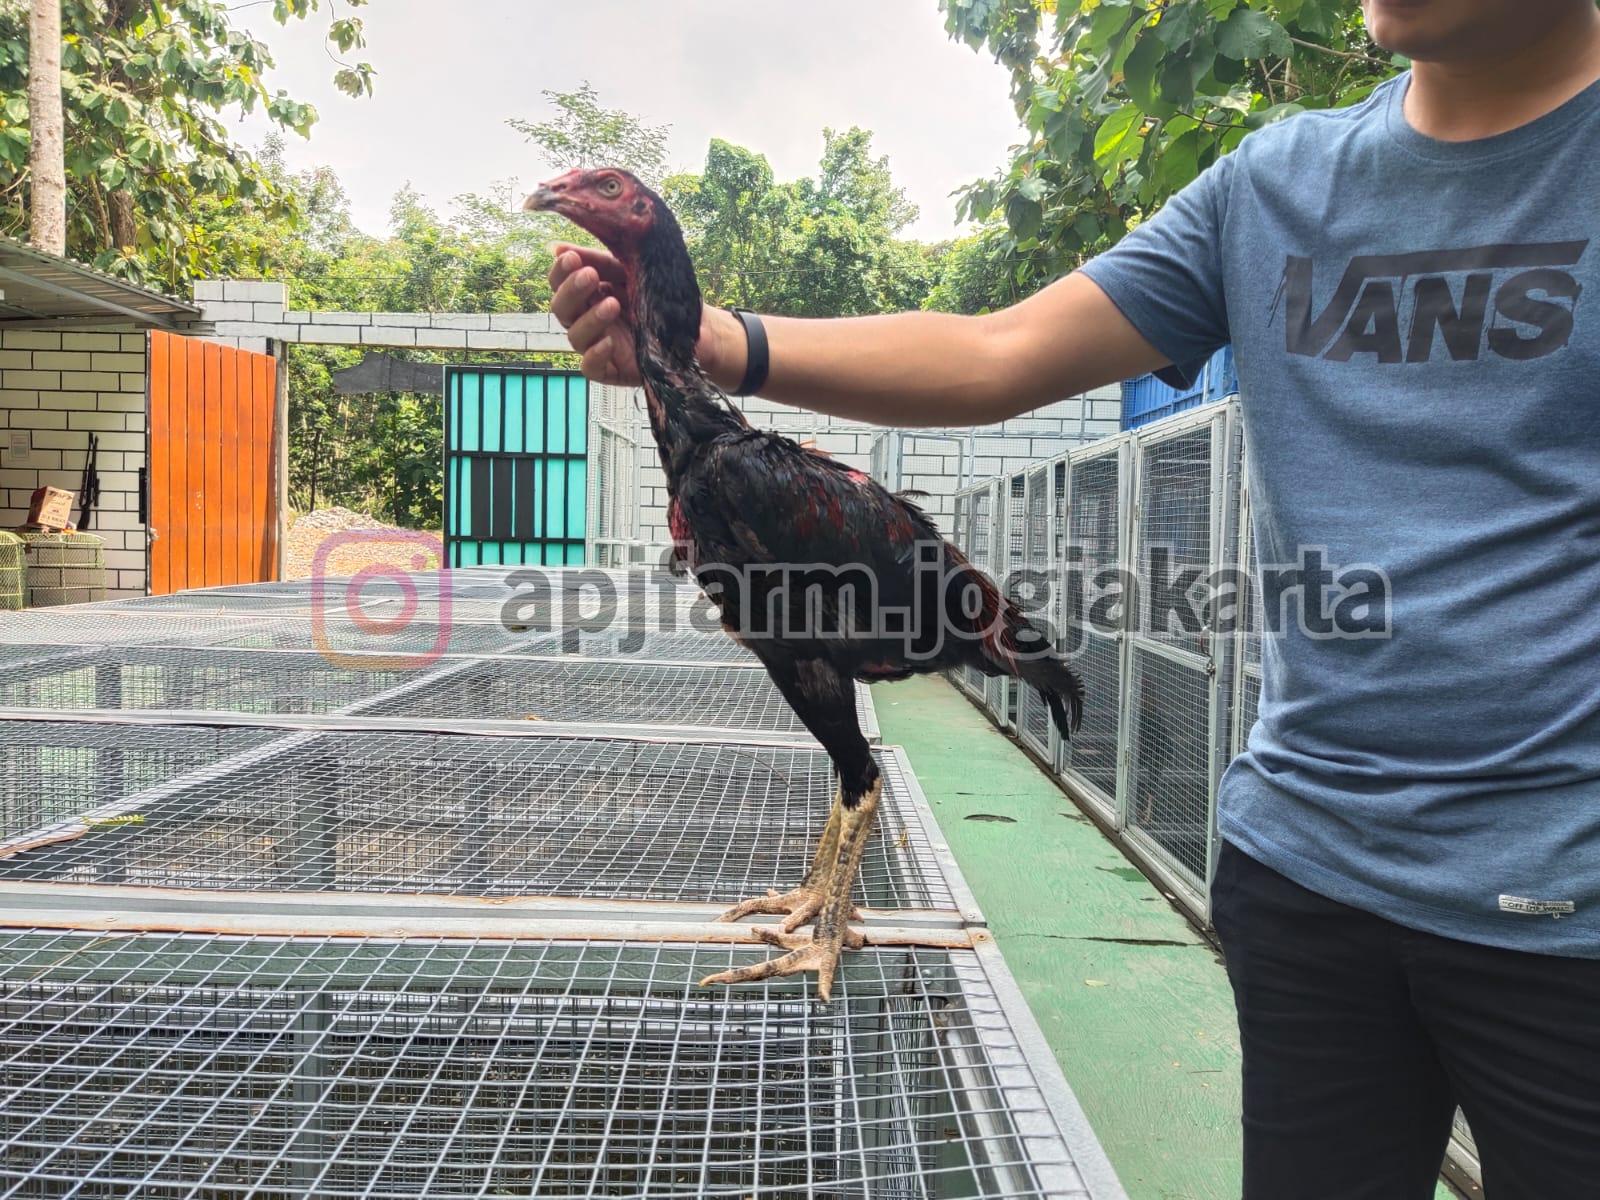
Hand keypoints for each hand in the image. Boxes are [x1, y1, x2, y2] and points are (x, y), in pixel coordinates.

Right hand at [548, 243, 744, 388]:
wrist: (695, 327)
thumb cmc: (659, 298)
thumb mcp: (630, 273)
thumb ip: (598, 261)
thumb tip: (558, 248)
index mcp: (588, 295)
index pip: (560, 284)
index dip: (560, 272)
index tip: (572, 259)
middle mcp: (587, 320)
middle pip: (562, 309)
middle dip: (572, 292)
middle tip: (590, 276)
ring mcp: (597, 345)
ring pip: (575, 337)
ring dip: (590, 319)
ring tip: (613, 304)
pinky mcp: (610, 370)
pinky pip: (590, 367)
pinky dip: (595, 354)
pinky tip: (609, 341)